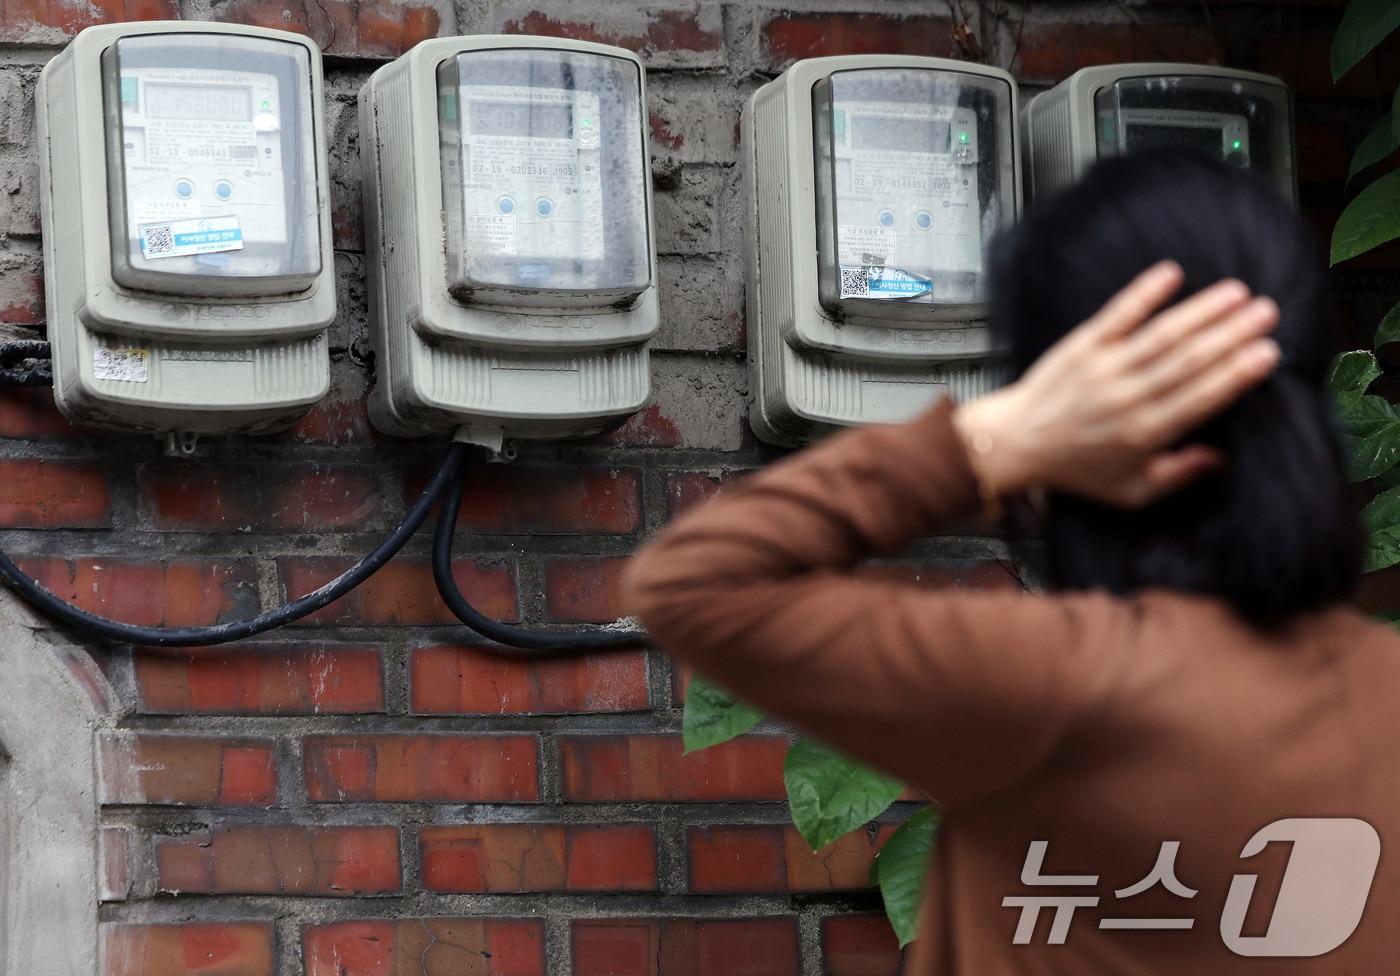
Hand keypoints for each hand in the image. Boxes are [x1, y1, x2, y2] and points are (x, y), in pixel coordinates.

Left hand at [952, 261, 1280, 508]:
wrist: (1016, 444)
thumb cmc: (1076, 468)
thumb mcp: (1129, 491)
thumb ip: (1177, 476)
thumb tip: (1221, 459)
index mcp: (1144, 433)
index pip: (1199, 399)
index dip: (1235, 375)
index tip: (1267, 354)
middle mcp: (1127, 398)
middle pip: (1187, 361)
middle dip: (1229, 335)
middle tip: (1266, 313)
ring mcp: (1104, 369)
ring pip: (1160, 336)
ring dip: (1200, 311)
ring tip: (1236, 292)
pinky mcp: (1082, 347)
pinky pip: (1115, 317)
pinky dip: (1141, 294)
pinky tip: (1170, 273)